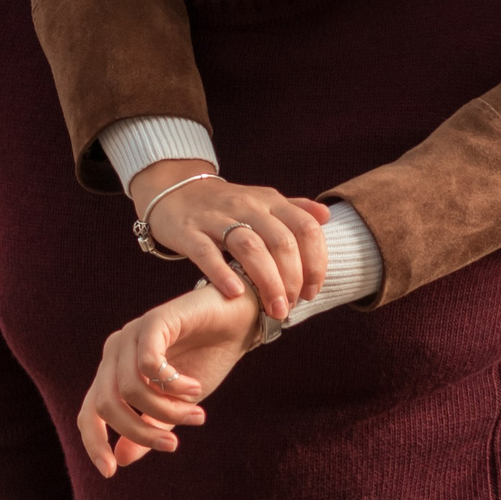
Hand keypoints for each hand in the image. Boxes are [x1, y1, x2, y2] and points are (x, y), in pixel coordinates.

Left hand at [76, 283, 263, 476]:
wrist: (237, 323)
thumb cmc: (204, 362)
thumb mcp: (174, 405)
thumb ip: (149, 428)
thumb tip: (121, 459)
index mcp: (114, 373)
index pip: (89, 412)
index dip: (94, 443)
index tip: (110, 472)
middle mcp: (115, 352)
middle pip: (106, 404)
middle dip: (139, 432)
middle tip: (173, 446)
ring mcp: (131, 334)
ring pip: (130, 389)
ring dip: (166, 411)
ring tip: (196, 414)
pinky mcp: (153, 320)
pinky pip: (149, 363)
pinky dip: (172, 384)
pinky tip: (194, 387)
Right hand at [127, 161, 330, 318]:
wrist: (174, 191)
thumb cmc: (224, 205)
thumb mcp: (261, 201)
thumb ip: (295, 210)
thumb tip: (326, 217)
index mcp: (269, 200)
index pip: (305, 227)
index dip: (316, 262)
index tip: (312, 291)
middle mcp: (246, 206)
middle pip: (281, 241)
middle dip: (292, 279)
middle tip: (290, 306)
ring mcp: (216, 217)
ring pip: (249, 247)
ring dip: (267, 281)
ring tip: (273, 309)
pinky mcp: (188, 231)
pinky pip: (207, 252)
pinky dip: (222, 273)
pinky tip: (235, 293)